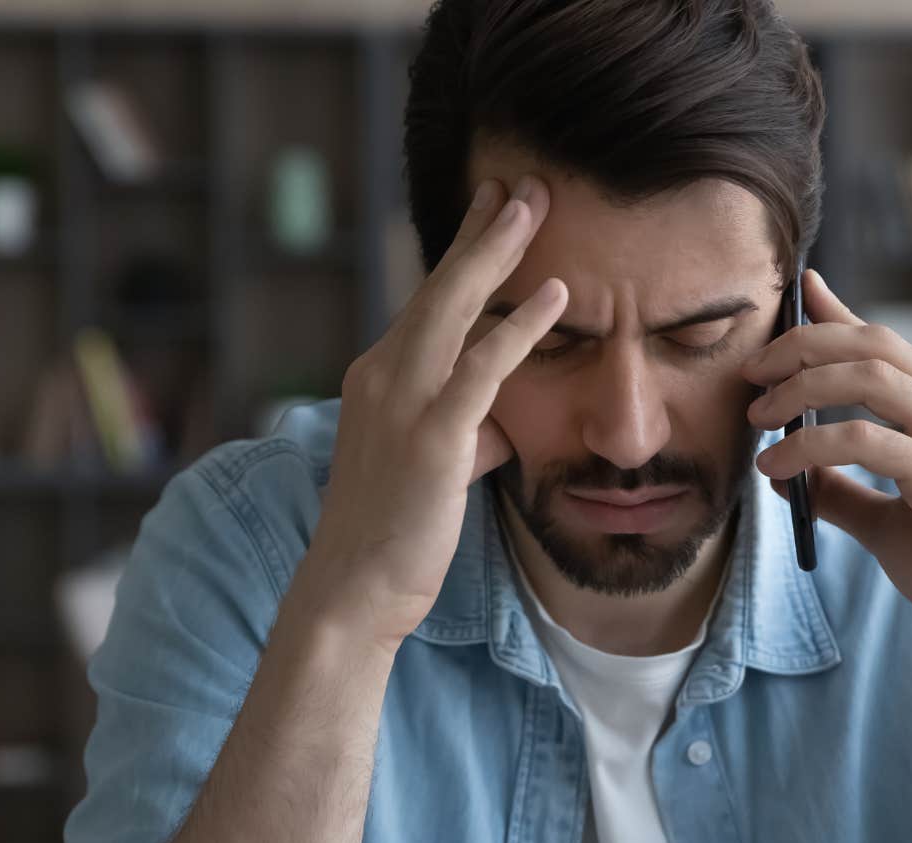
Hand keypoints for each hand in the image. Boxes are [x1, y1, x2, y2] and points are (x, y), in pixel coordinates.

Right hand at [295, 175, 566, 650]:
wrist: (353, 591)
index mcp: (380, 378)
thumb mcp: (435, 470)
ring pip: (453, 307)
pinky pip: (481, 367)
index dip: (463, 251)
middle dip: (482, 230)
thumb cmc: (394, 536)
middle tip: (520, 182)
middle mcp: (383, 376)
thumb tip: (502, 422)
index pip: (427, 301)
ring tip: (535, 205)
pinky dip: (521, 326)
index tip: (492, 208)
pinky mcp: (432, 437)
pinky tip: (558, 295)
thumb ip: (466, 433)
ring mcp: (403, 403)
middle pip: (438, 285)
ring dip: (497, 252)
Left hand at [742, 269, 911, 654]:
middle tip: (751, 373)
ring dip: (800, 388)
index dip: (837, 312)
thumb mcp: (890, 521)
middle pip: (873, 344)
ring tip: (758, 419)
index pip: (887, 343)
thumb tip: (785, 473)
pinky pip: (865, 440)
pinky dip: (810, 446)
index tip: (795, 293)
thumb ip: (842, 490)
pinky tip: (778, 467)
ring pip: (869, 377)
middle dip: (803, 345)